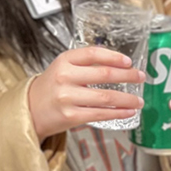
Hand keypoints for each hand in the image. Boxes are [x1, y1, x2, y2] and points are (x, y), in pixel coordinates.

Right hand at [27, 46, 145, 139]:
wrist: (30, 108)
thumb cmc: (52, 87)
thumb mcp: (63, 67)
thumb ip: (85, 64)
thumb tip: (118, 65)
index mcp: (64, 60)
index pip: (93, 53)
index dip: (114, 56)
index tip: (129, 62)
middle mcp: (65, 77)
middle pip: (103, 74)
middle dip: (127, 76)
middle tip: (140, 77)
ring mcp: (67, 97)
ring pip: (105, 97)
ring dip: (127, 99)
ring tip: (139, 100)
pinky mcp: (71, 116)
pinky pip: (100, 114)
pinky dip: (118, 113)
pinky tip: (127, 111)